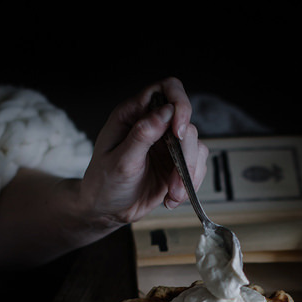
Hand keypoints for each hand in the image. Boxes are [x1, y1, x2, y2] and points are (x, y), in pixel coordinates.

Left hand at [80, 77, 208, 226]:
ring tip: (172, 195)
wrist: (107, 211)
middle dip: (185, 155)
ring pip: (195, 146)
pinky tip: (172, 198)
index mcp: (133, 115)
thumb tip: (166, 111)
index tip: (179, 131)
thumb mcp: (120, 161)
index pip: (167, 90)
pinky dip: (190, 184)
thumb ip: (142, 135)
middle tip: (175, 180)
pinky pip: (197, 165)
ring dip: (188, 174)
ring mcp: (166, 144)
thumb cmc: (104, 184)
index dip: (180, 104)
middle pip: (186, 123)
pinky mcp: (176, 163)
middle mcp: (153, 124)